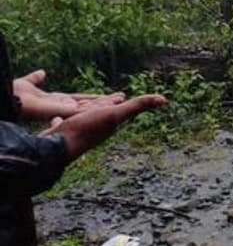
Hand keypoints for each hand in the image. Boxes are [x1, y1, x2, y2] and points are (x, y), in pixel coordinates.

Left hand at [13, 69, 124, 120]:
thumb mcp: (27, 82)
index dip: (94, 98)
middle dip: (105, 102)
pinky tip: (109, 102)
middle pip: (88, 104)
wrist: (8, 100)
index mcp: (54, 101)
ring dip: (105, 104)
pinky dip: (98, 106)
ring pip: (89, 108)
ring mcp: (63, 110)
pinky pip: (86, 108)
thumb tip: (42, 73)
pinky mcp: (64, 111)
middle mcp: (61, 107)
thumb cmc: (14, 94)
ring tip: (121, 99)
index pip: (79, 100)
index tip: (108, 96)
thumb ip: (35, 79)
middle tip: (123, 97)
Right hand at [41, 94, 166, 160]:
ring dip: (86, 112)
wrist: (55, 148)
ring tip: (85, 107)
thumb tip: (164, 99)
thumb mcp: (116, 114)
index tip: (129, 97)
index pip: (121, 110)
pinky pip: (63, 125)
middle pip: (103, 113)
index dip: (126, 103)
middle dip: (108, 105)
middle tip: (114, 99)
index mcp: (111, 123)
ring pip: (83, 119)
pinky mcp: (62, 134)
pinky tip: (56, 119)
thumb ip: (137, 106)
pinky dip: (62, 120)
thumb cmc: (86, 130)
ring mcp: (79, 132)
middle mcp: (96, 128)